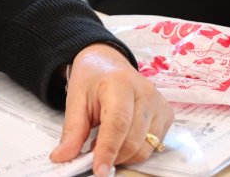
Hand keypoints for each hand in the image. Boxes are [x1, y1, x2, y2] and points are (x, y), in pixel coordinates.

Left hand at [50, 43, 172, 176]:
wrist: (108, 63)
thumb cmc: (93, 80)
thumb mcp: (75, 100)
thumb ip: (72, 130)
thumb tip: (62, 157)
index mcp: (120, 83)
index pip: (118, 123)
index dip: (108, 150)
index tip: (98, 170)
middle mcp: (145, 92)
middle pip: (133, 140)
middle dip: (112, 156)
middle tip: (93, 154)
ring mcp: (159, 104)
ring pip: (145, 148)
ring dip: (124, 155)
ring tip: (106, 144)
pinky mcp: (167, 114)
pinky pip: (153, 145)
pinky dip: (136, 150)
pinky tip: (122, 139)